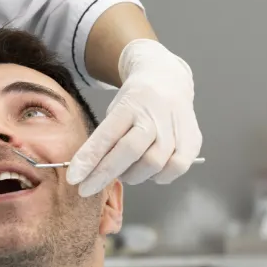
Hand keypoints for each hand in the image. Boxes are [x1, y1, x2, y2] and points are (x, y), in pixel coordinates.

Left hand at [66, 39, 202, 196]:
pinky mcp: (193, 140)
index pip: (106, 136)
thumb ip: (104, 140)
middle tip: (89, 186)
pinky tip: (149, 170)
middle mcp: (155, 114)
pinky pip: (175, 169)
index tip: (73, 178)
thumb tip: (85, 173)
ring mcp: (177, 127)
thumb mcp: (114, 111)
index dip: (89, 159)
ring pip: (153, 165)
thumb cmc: (134, 102)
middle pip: (130, 152)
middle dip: (104, 175)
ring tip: (125, 169)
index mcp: (130, 104)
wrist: (168, 79)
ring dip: (133, 175)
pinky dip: (158, 176)